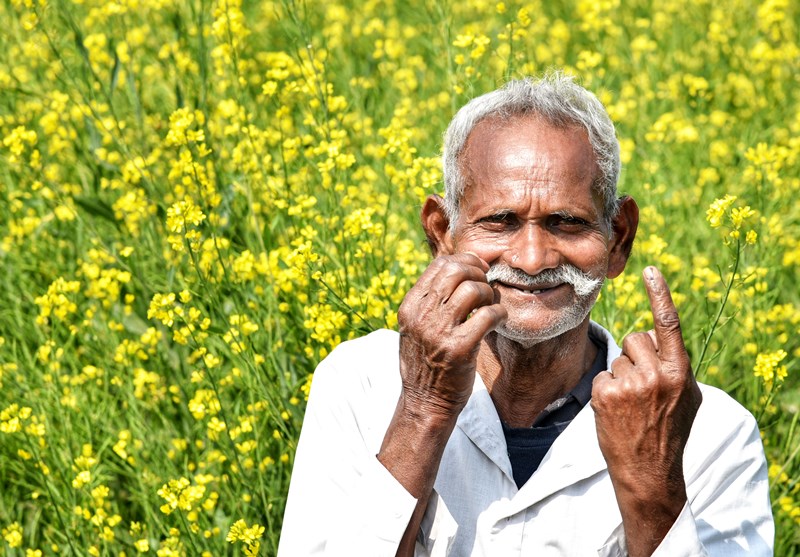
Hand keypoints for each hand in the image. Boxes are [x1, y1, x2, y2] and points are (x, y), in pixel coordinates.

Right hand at [397, 253, 506, 417]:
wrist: (425, 402)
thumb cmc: (426, 362)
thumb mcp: (415, 328)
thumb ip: (429, 302)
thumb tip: (457, 270)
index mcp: (410, 307)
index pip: (439, 265)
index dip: (465, 261)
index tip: (479, 271)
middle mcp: (421, 316)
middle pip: (456, 271)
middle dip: (478, 273)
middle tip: (486, 287)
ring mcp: (439, 332)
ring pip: (473, 289)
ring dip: (489, 294)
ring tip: (490, 306)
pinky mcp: (459, 349)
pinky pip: (488, 315)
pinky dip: (499, 313)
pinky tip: (497, 320)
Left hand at [591, 266, 701, 555]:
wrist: (649, 470)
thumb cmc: (669, 430)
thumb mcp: (686, 397)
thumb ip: (675, 364)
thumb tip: (654, 335)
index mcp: (680, 372)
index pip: (668, 325)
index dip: (659, 295)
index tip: (650, 270)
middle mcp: (657, 375)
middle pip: (635, 339)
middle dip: (635, 356)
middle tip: (642, 387)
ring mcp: (630, 384)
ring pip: (618, 357)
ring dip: (621, 374)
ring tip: (631, 404)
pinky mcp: (606, 394)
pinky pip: (602, 375)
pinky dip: (606, 389)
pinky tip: (616, 410)